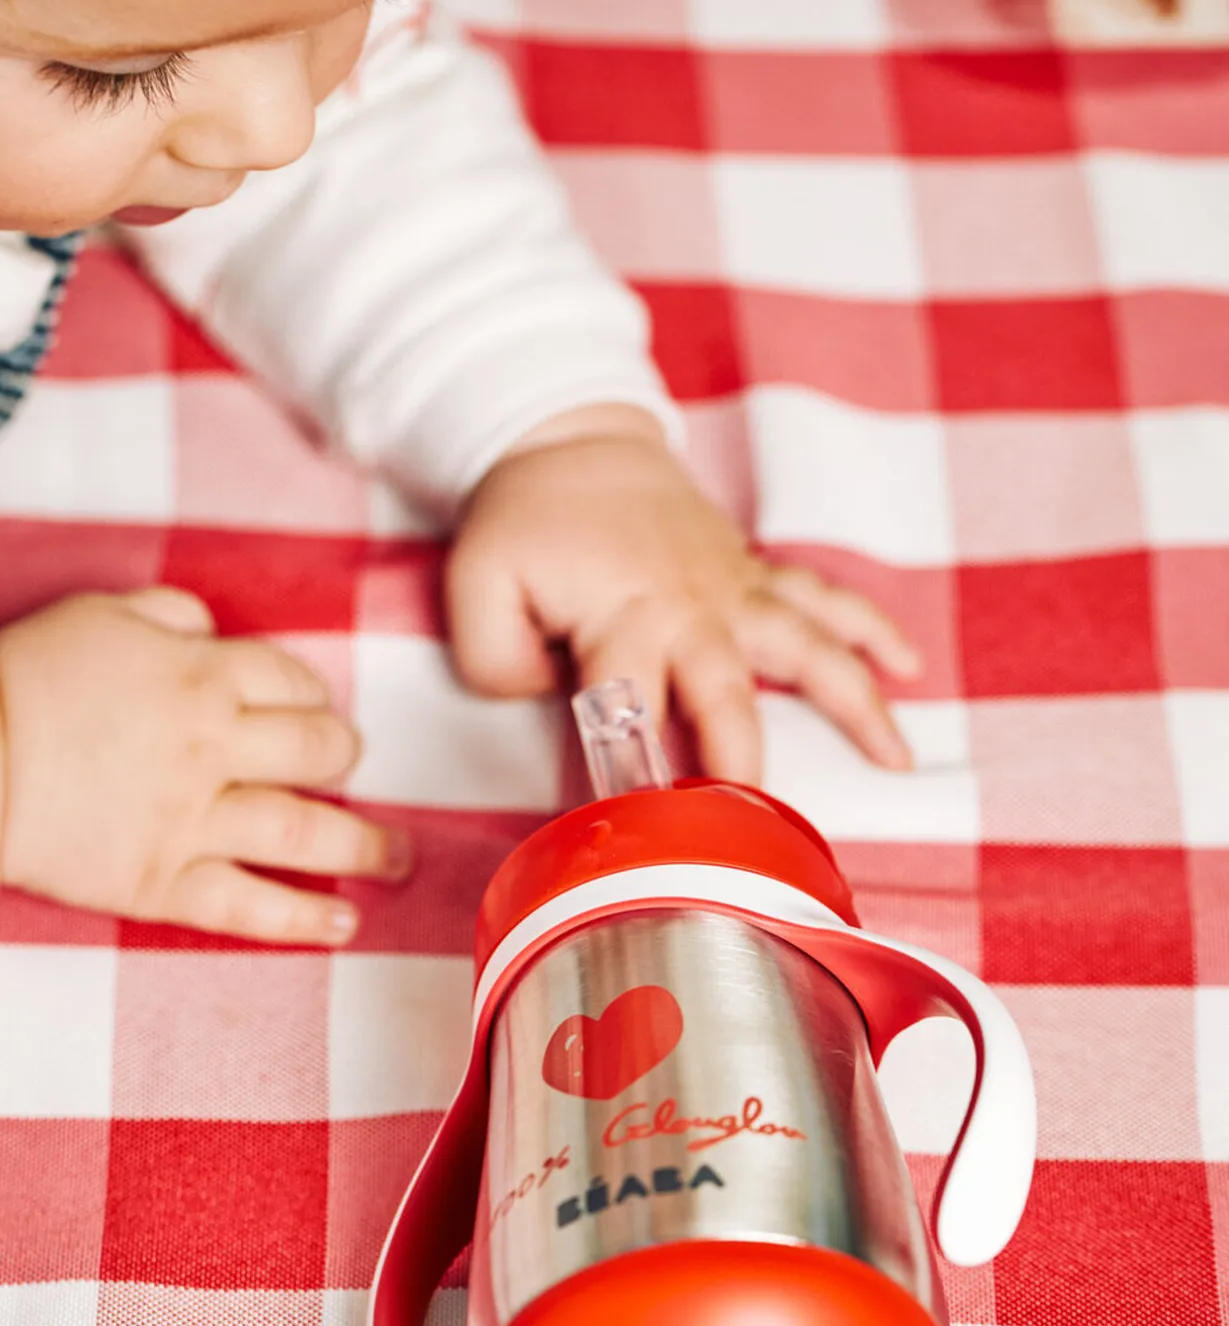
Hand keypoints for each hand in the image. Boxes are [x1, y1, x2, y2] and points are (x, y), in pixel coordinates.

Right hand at [0, 588, 407, 943]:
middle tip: (351, 766)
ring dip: (365, 848)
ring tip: (398, 860)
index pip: (290, 682)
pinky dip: (303, 918)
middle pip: (316, 753)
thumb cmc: (27, 678)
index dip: (311, 694)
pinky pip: (249, 907)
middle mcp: (213, 749)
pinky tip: (346, 922)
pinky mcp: (163, 884)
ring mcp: (193, 822)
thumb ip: (171, 617)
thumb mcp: (101, 616)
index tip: (316, 707)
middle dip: (344, 758)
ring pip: (303, 834)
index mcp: (202, 676)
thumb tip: (213, 633)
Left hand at [446, 408, 920, 782]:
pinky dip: (871, 629)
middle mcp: (692, 607)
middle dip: (744, 759)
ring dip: (856, 701)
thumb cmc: (527, 522)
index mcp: (622, 614)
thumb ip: (497, 659)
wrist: (574, 442)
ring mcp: (734, 589)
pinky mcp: (755, 576)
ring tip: (896, 758)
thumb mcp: (477, 585)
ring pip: (809, 645)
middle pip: (730, 694)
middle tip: (757, 824)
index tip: (648, 822)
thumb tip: (546, 700)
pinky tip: (907, 667)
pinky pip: (824, 599)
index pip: (631, 707)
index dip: (636, 768)